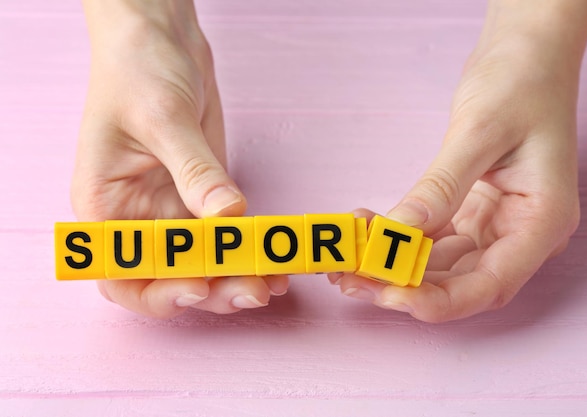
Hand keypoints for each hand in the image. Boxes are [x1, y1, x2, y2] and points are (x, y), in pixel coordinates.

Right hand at [73, 0, 287, 317]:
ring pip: (204, 262)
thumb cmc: (136, 69)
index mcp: (107, 208)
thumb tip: (228, 216)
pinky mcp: (203, 193)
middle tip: (253, 289)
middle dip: (212, 290)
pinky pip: (226, 234)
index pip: (124, 275)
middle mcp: (138, 217)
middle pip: (171, 276)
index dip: (159, 293)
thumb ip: (195, 171)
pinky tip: (274, 259)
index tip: (199, 288)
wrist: (160, 38)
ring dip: (236, 276)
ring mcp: (173, 207)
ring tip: (271, 282)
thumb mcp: (163, 119)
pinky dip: (248, 250)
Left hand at [332, 1, 586, 321]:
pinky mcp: (473, 209)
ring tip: (348, 258)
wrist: (527, 53)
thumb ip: (441, 187)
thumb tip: (398, 232)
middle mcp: (521, 232)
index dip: (437, 301)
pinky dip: (400, 237)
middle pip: (460, 282)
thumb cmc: (521, 82)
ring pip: (441, 264)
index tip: (389, 296)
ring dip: (395, 265)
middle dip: (404, 286)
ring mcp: (497, 223)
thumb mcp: (479, 133)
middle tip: (351, 279)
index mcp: (541, 222)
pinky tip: (368, 228)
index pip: (490, 285)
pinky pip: (433, 236)